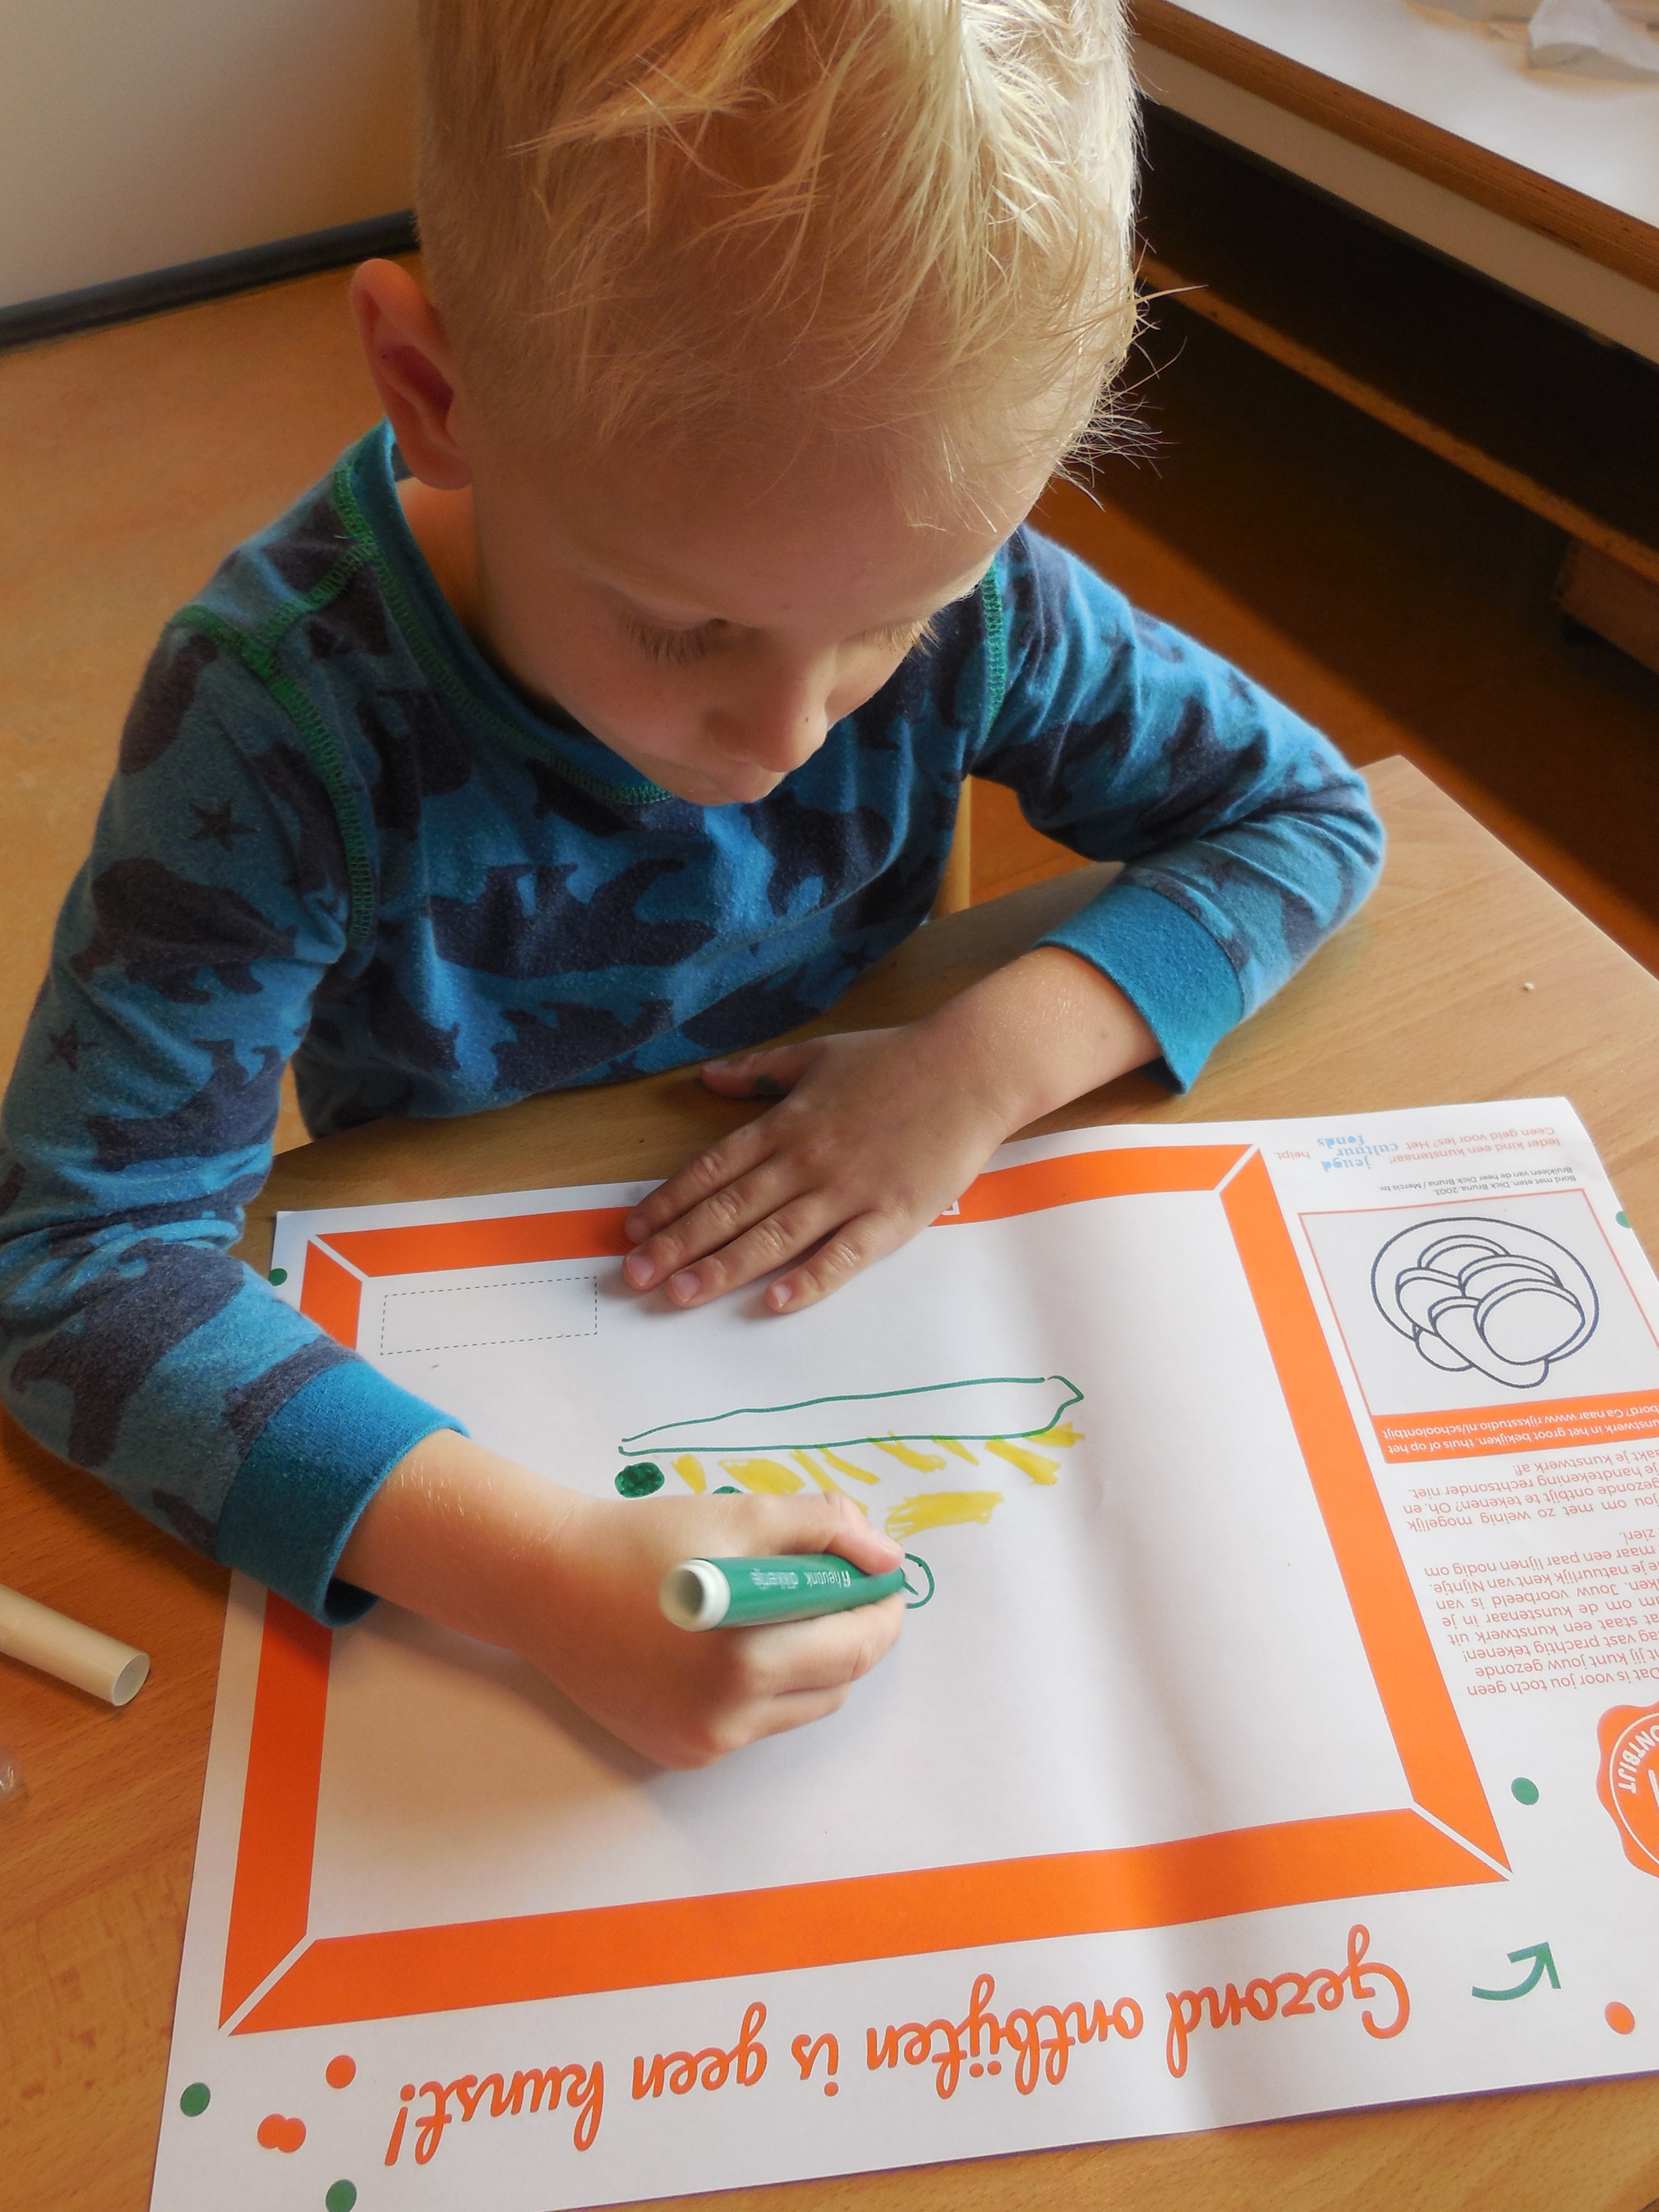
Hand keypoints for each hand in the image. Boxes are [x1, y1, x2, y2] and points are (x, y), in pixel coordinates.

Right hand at [338, 1432, 904, 1766]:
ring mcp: (702, 1744)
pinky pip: (754, 1721)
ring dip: (810, 1659)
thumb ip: (823, 1529)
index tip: (882, 1576)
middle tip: (839, 1583)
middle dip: (851, 1631)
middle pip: (837, 1681)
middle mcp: (726, 1718)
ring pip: (800, 1704)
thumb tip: (887, 1559)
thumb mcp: (740, 1515)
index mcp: (745, 1660)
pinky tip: (728, 1641)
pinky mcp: (681, 1753)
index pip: (856, 1647)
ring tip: (777, 1605)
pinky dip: (764, 1682)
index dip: (882, 1609)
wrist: (545, 1584)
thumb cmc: (641, 1542)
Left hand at [624, 1023, 1008, 1312]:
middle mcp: (807, 1159)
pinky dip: (809, 1279)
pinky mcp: (891, 1216)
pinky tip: (775, 1302)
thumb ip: (757, 1072)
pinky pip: (843, 1255)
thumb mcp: (816, 1054)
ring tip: (679, 1295)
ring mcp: (848, 1190)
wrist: (971, 1068)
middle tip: (634, 1276)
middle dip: (677, 1244)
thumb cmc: (894, 1060)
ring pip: (773, 1236)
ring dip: (723, 1268)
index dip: (670, 1201)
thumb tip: (706, 1078)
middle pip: (730, 1208)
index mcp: (786, 1123)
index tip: (633, 1230)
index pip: (713, 1169)